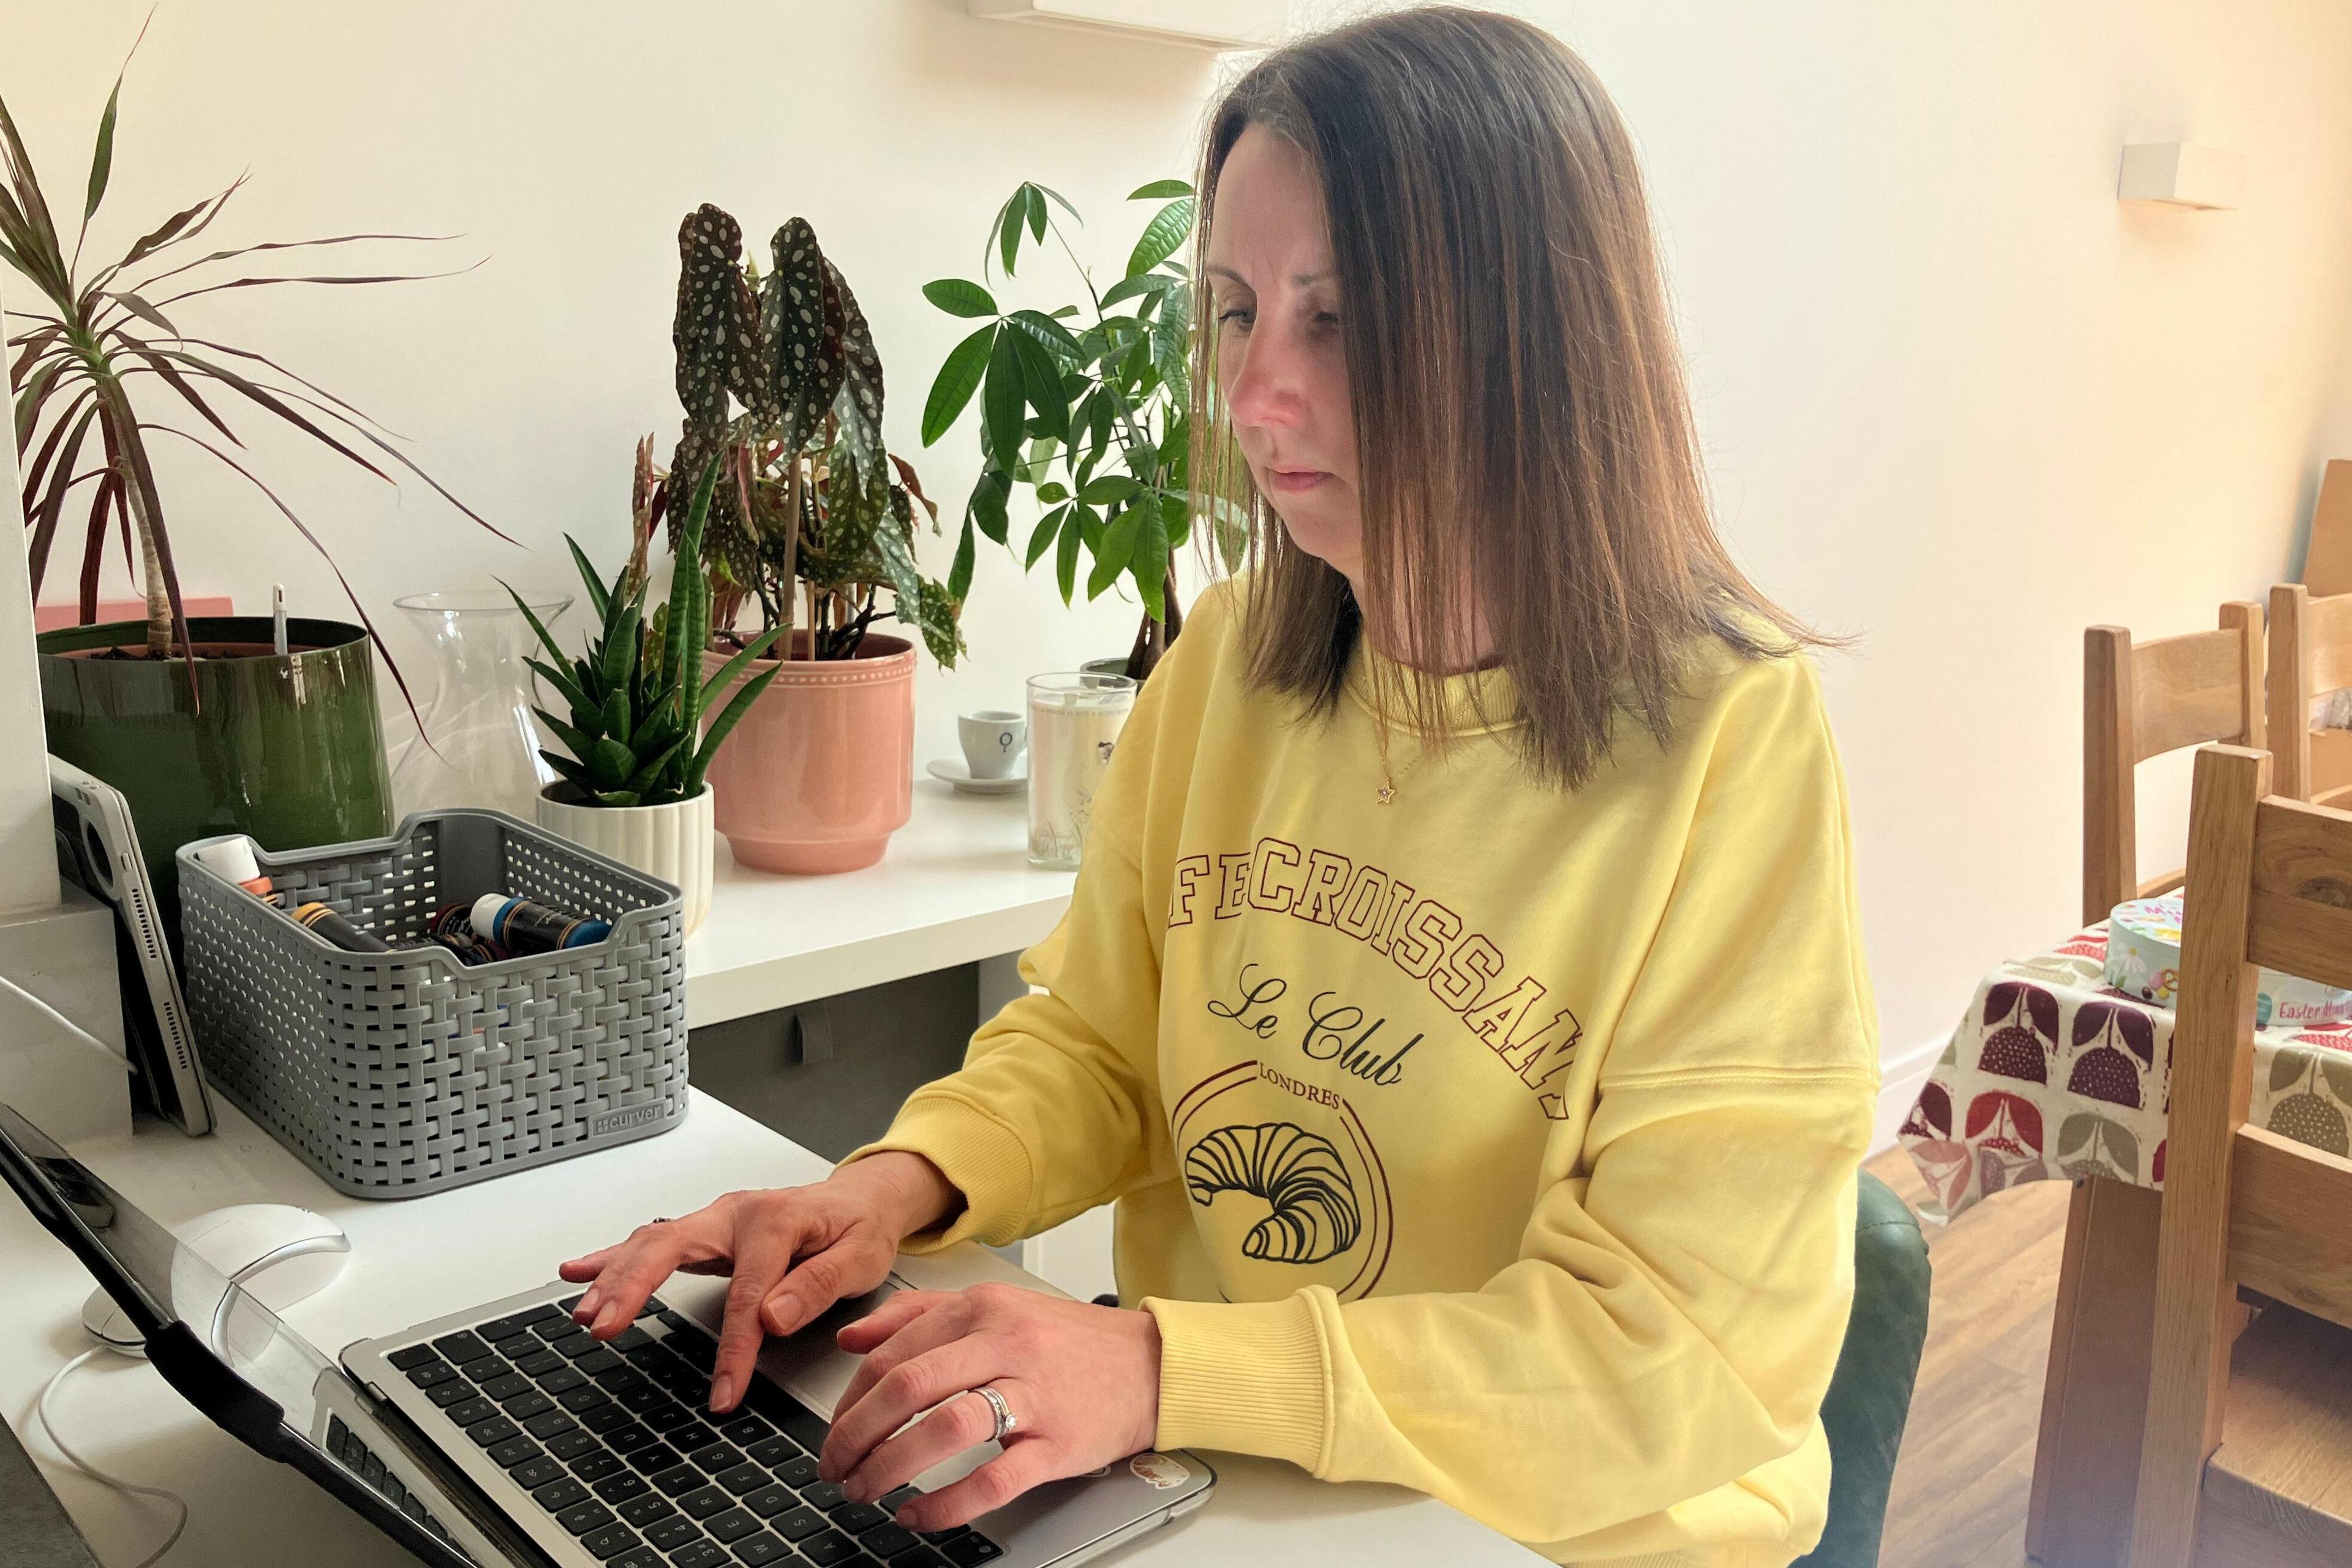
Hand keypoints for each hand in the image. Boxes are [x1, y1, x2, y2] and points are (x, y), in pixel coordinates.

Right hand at [556, 1152, 961, 1412]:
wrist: (862, 1200)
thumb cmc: (860, 1227)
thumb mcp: (860, 1257)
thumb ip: (818, 1286)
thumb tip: (772, 1317)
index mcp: (776, 1220)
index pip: (747, 1295)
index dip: (734, 1349)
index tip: (724, 1392)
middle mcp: (736, 1214)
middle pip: (672, 1248)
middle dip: (633, 1288)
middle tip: (604, 1326)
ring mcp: (716, 1221)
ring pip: (653, 1243)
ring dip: (615, 1277)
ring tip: (585, 1313)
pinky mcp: (705, 1233)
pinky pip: (652, 1243)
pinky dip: (613, 1258)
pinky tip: (578, 1271)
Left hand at [817, 1282, 1161, 1533]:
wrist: (1154, 1364)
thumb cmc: (1071, 1343)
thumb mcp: (996, 1307)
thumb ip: (920, 1314)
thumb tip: (851, 1338)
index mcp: (984, 1308)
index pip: (892, 1352)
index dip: (849, 1400)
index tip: (834, 1431)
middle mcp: (1006, 1344)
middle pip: (907, 1386)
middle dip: (855, 1435)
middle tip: (835, 1467)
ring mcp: (1035, 1393)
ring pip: (944, 1428)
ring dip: (890, 1466)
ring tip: (867, 1490)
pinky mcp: (1059, 1443)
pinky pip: (993, 1480)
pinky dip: (946, 1504)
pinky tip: (919, 1516)